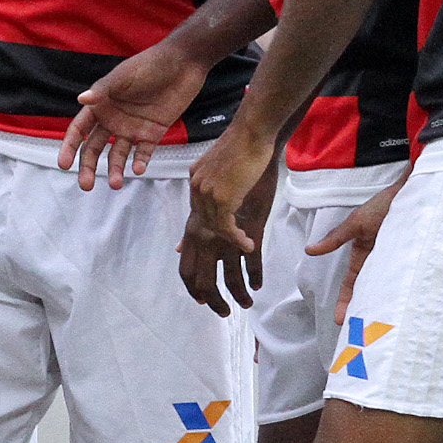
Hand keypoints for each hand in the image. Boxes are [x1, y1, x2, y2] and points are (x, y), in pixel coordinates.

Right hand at [57, 43, 207, 190]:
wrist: (183, 63)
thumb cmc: (149, 64)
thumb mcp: (123, 76)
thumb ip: (103, 90)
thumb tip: (81, 99)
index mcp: (100, 105)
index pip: (79, 129)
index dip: (70, 146)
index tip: (63, 164)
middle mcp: (113, 119)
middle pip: (94, 148)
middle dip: (88, 167)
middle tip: (86, 185)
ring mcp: (132, 127)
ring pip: (117, 155)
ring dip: (114, 170)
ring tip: (115, 184)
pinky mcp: (152, 132)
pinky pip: (143, 152)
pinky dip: (139, 162)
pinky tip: (138, 169)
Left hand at [176, 123, 273, 313]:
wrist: (250, 132)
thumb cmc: (242, 153)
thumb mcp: (220, 182)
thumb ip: (208, 203)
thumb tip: (197, 227)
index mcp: (196, 203)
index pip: (188, 249)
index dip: (193, 276)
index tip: (204, 297)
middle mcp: (198, 207)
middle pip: (194, 262)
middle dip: (206, 292)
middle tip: (221, 310)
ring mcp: (209, 205)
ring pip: (215, 255)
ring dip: (232, 283)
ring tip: (246, 299)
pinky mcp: (224, 201)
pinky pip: (231, 236)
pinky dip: (243, 251)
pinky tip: (254, 260)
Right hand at [310, 175, 405, 323]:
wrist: (414, 190)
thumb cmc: (384, 204)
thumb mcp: (357, 222)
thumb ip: (336, 238)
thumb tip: (310, 250)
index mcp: (365, 256)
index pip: (353, 285)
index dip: (347, 302)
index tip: (341, 321)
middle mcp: (382, 263)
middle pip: (373, 293)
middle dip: (366, 312)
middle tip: (363, 334)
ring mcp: (400, 264)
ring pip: (392, 291)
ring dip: (387, 307)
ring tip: (385, 328)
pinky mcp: (417, 262)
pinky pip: (411, 282)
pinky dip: (409, 294)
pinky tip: (408, 309)